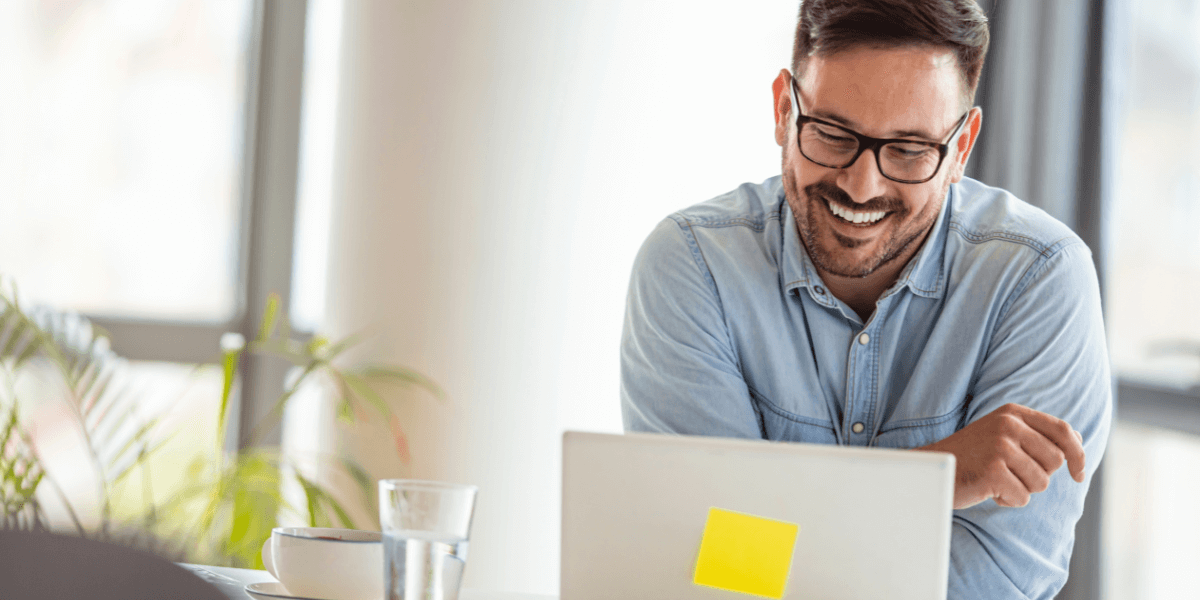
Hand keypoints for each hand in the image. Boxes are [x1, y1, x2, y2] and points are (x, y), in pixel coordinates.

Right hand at [920, 403, 1085, 509]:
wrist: (933, 470)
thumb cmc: (972, 457)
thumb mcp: (1003, 435)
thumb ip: (1037, 435)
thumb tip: (1079, 440)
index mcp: (1012, 413)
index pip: (1063, 431)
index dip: (1078, 454)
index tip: (1079, 474)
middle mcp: (1008, 425)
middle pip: (1056, 460)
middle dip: (1040, 475)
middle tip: (1013, 475)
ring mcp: (1000, 447)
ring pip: (1042, 482)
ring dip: (1023, 489)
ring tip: (997, 481)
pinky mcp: (993, 471)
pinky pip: (1022, 497)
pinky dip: (1008, 500)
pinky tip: (989, 491)